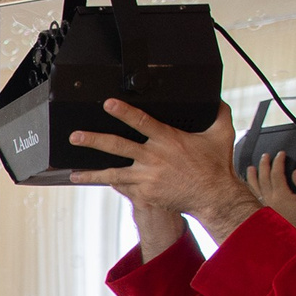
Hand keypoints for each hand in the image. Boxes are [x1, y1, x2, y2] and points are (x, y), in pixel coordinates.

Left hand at [70, 100, 260, 242]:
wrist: (214, 196)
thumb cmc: (216, 165)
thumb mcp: (222, 134)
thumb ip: (218, 113)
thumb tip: (216, 99)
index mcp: (169, 139)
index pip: (141, 121)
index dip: (123, 111)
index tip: (107, 104)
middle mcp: (154, 158)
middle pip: (118, 146)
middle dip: (94, 140)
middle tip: (76, 136)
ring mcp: (147, 177)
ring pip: (113, 174)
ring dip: (91, 174)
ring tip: (73, 173)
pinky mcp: (145, 193)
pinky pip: (124, 186)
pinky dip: (112, 183)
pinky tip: (98, 182)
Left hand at [246, 151, 295, 240]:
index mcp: (280, 195)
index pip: (276, 173)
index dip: (278, 162)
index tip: (280, 154)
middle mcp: (268, 200)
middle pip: (263, 178)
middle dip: (264, 165)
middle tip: (265, 156)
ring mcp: (263, 208)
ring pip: (254, 188)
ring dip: (253, 176)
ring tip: (250, 168)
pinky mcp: (262, 214)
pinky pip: (253, 197)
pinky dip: (250, 189)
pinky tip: (250, 188)